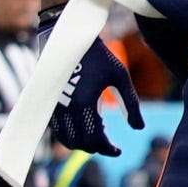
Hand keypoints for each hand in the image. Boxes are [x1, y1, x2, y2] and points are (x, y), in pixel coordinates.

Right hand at [0, 0, 161, 186]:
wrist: (68, 35)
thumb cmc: (98, 54)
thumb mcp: (120, 75)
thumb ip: (130, 104)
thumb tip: (139, 128)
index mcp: (84, 103)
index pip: (95, 139)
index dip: (108, 149)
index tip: (119, 150)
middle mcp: (65, 109)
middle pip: (79, 143)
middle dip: (96, 148)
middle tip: (110, 146)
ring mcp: (53, 106)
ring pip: (64, 139)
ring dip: (81, 143)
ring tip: (97, 137)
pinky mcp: (47, 101)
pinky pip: (56, 128)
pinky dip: (69, 134)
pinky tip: (84, 127)